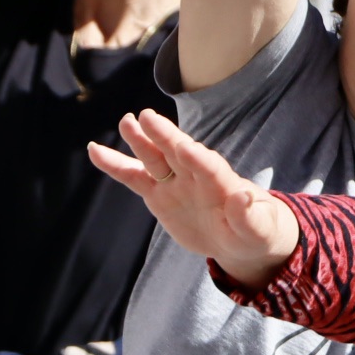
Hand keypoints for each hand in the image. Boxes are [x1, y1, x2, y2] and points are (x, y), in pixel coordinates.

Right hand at [87, 109, 300, 285]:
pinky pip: (134, 178)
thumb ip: (250, 217)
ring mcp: (175, 183)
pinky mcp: (159, 195)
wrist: (241, 237)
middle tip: (147, 117)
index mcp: (223, 183)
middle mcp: (196, 176)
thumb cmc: (257, 231)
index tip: (184, 146)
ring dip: (141, 141)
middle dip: (165, 137)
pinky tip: (95, 150)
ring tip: (127, 122)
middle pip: (178, 153)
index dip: (197, 157)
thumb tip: (244, 197)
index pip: (209, 167)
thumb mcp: (260, 230)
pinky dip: (115, 165)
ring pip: (154, 159)